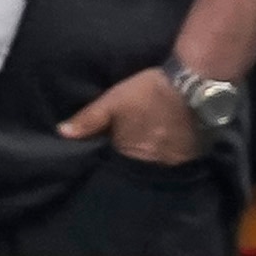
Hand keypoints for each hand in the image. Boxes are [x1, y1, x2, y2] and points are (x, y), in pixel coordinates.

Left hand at [57, 66, 203, 162]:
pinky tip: (171, 147)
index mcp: (128, 153)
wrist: (194, 87)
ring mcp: (175, 162)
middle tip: (131, 151)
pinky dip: (172, 157)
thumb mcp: (113, 101)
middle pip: (137, 168)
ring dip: (154, 160)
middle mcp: (152, 164)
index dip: (111, 158)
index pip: (114, 165)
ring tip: (152, 150)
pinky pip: (178, 163)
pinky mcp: (193, 156)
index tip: (109, 153)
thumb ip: (88, 119)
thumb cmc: (148, 93)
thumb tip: (61, 132)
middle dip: (132, 161)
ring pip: (158, 166)